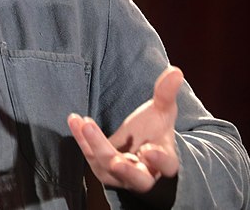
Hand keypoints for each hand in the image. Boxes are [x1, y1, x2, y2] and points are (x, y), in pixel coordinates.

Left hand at [68, 65, 182, 194]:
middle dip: (125, 169)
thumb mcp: (162, 112)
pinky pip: (89, 154)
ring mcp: (120, 175)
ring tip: (85, 123)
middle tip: (113, 161)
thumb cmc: (154, 131)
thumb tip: (175, 71)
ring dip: (95, 146)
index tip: (149, 150)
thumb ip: (166, 94)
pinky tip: (74, 119)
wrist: (138, 149)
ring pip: (107, 165)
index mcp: (164, 162)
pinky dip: (81, 138)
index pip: (166, 166)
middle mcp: (143, 174)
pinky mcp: (100, 168)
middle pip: (136, 177)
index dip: (159, 160)